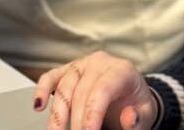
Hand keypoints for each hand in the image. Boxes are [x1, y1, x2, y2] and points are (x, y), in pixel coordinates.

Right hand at [34, 51, 157, 129]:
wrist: (130, 97)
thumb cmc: (136, 105)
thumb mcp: (145, 114)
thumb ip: (138, 118)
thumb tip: (129, 117)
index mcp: (122, 70)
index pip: (102, 90)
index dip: (92, 113)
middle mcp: (100, 63)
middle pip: (81, 92)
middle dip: (76, 121)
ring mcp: (81, 65)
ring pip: (64, 88)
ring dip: (58, 115)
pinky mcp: (67, 71)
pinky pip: (51, 77)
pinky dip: (42, 90)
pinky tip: (39, 106)